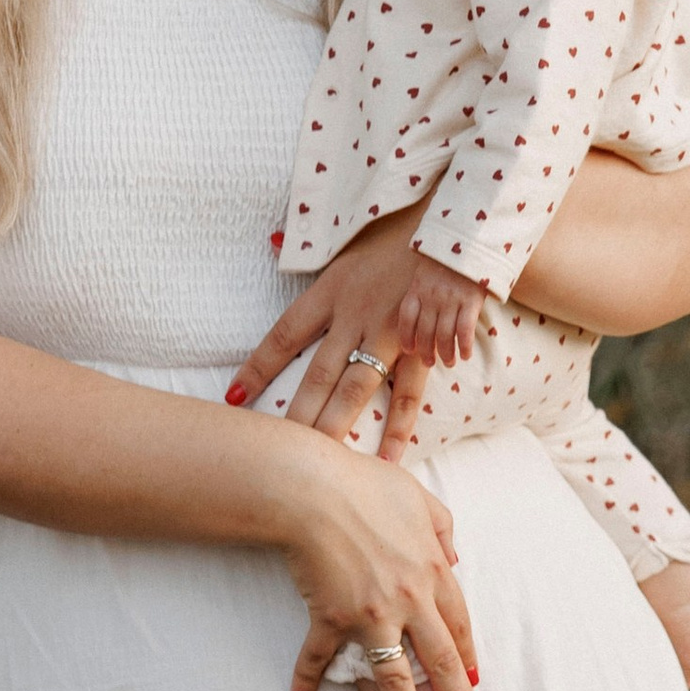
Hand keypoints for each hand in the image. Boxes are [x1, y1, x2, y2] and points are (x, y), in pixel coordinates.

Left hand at [228, 201, 439, 458]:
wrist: (456, 228)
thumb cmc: (400, 226)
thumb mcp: (348, 231)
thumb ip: (309, 241)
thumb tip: (270, 239)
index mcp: (333, 290)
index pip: (284, 335)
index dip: (258, 368)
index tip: (233, 397)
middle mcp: (356, 317)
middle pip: (317, 374)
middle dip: (296, 414)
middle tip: (274, 450)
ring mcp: (391, 335)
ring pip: (357, 389)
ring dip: (337, 426)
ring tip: (320, 464)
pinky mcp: (424, 346)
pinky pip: (409, 393)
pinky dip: (399, 427)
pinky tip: (387, 459)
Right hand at [276, 441, 483, 690]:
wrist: (312, 488)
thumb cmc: (363, 483)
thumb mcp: (418, 497)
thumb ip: (442, 528)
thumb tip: (454, 555)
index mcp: (432, 571)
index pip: (459, 624)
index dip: (468, 656)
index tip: (477, 683)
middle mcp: (410, 600)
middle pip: (443, 663)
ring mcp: (371, 614)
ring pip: (397, 680)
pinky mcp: (332, 617)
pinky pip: (320, 657)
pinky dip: (306, 680)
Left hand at [395, 250, 487, 367]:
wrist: (473, 237)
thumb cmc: (451, 254)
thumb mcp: (428, 267)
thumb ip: (423, 287)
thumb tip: (420, 308)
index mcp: (418, 288)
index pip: (406, 319)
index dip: (406, 337)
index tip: (409, 350)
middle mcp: (431, 296)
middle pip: (425, 332)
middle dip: (426, 351)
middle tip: (430, 362)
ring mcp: (450, 299)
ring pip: (444, 335)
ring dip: (446, 353)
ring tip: (449, 362)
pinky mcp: (470, 301)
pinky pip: (465, 330)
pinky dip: (465, 345)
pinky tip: (466, 354)